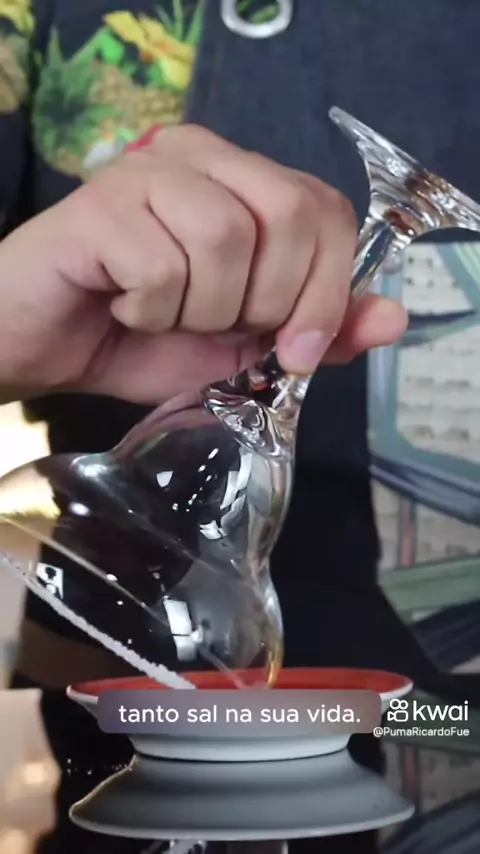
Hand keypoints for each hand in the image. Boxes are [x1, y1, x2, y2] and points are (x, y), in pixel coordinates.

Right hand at [0, 125, 406, 403]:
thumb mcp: (244, 348)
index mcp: (242, 179)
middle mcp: (199, 156)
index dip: (328, 290)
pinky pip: (162, 266)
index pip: (326, 211)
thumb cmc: (141, 339)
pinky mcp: (100, 203)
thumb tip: (395, 318)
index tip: (298, 352)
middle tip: (214, 325)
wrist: (45, 345)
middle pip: (290, 213)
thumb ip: (318, 332)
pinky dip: (150, 311)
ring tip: (162, 315)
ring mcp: (146, 171)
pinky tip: (123, 306)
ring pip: (226, 238)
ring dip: (201, 310)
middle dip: (265, 301)